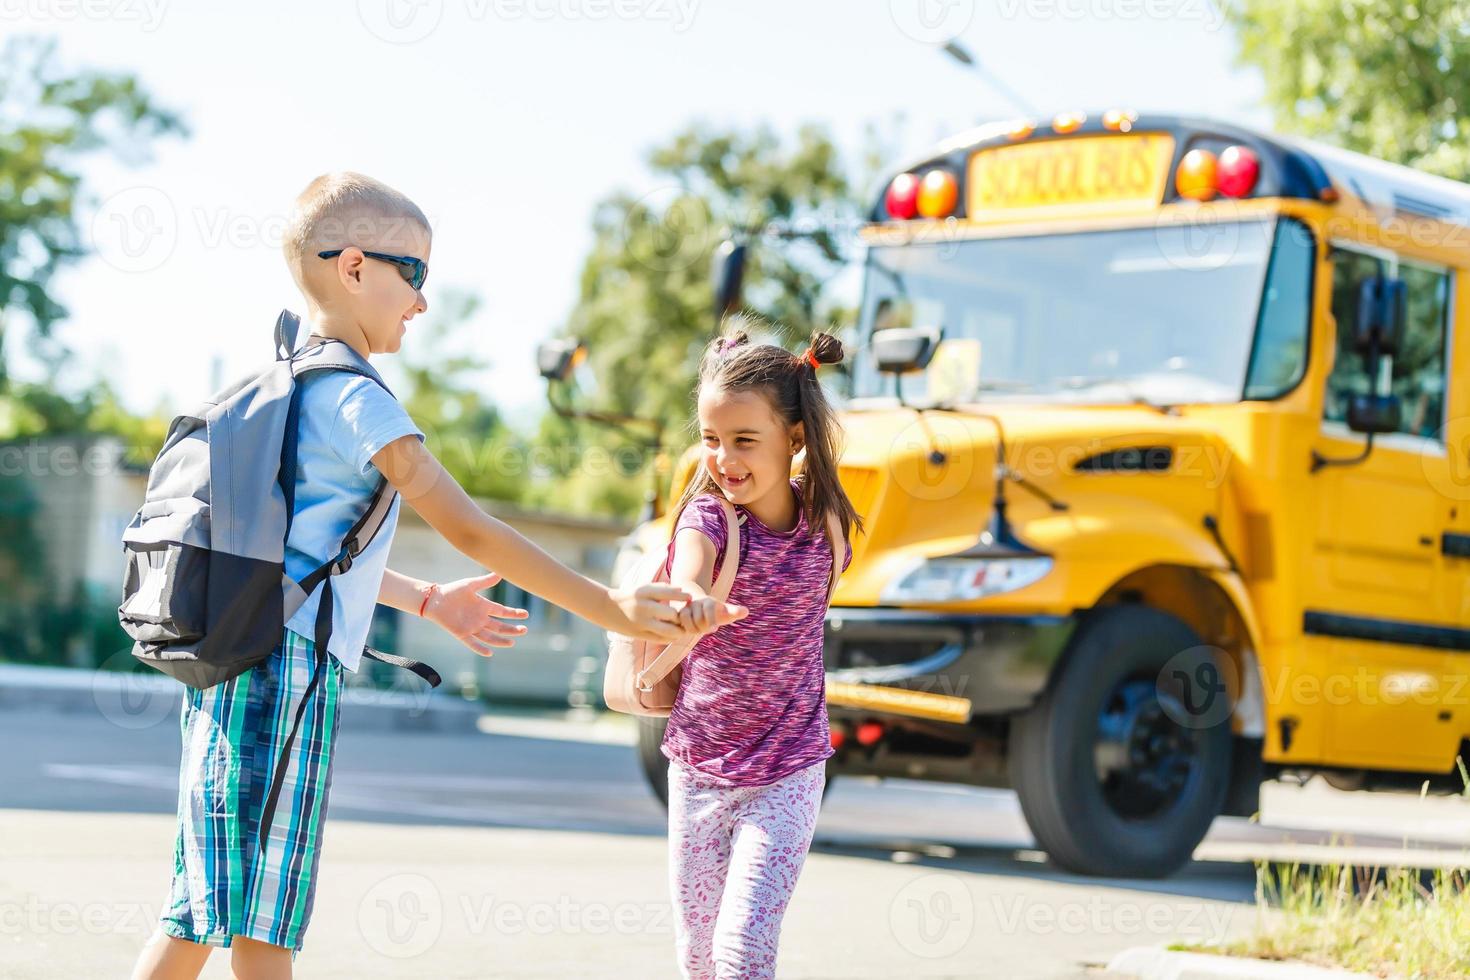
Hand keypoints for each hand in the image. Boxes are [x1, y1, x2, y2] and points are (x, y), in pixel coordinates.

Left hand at [423, 572, 528, 657]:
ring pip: (490, 637)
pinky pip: (473, 643)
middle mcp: (480, 618)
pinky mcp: (462, 634)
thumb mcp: (471, 584)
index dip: (514, 613)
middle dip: (512, 629)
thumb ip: (485, 581)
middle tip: (524, 630)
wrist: (435, 599)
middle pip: (500, 627)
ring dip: (500, 640)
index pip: (503, 612)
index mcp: (484, 606)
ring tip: (512, 642)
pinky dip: (480, 648)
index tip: (526, 614)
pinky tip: (489, 652)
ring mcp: (472, 627)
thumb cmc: (453, 590)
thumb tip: (500, 573)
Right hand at [609, 584, 747, 641]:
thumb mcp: (644, 588)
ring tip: (683, 627)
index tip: (691, 598)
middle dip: (683, 617)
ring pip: (668, 630)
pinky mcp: (639, 634)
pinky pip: (661, 639)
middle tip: (690, 617)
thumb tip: (683, 592)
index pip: (668, 593)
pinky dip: (671, 637)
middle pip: (671, 614)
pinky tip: (674, 634)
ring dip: (679, 630)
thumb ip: (663, 589)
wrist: (606, 608)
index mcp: (644, 592)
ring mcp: (641, 622)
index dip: (682, 597)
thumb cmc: (631, 596)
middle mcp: (643, 607)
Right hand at [674, 596, 743, 633]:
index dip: (712, 619)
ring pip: (686, 620)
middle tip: (707, 629)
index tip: (715, 629)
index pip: (709, 608)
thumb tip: (746, 611)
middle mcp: (696, 602)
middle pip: (699, 619)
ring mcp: (685, 606)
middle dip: (703, 627)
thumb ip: (734, 611)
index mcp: (709, 601)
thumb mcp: (725, 611)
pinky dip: (682, 628)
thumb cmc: (715, 611)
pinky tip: (686, 630)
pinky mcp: (675, 612)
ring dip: (692, 629)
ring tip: (697, 630)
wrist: (695, 602)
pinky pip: (677, 622)